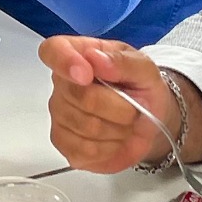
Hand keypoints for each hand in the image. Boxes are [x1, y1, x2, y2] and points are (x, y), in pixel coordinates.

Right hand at [40, 39, 180, 170]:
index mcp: (78, 53)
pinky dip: (110, 148)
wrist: (148, 122)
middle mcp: (62, 83)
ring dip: (118, 129)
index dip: (64, 62)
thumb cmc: (142, 88)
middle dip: (118, 107)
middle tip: (133, 107)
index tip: (86, 75)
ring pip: (86, 126)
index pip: (53, 50)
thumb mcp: (145, 68)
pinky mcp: (63, 143)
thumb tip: (95, 58)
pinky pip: (85, 150)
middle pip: (80, 96)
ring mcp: (59, 114)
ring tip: (125, 122)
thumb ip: (122, 60)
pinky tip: (115, 139)